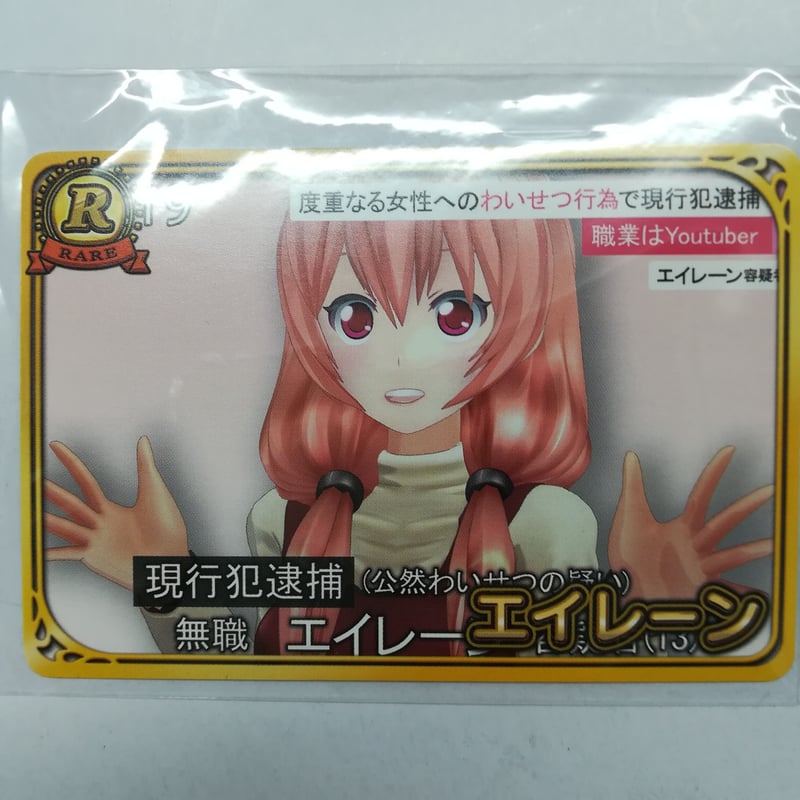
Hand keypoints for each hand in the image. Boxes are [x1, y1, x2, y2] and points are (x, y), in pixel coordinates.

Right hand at [45, 437, 188, 589]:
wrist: (171, 559)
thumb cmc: (167, 528)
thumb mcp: (154, 492)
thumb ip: (145, 466)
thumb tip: (143, 439)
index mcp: (110, 509)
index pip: (85, 480)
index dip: (70, 462)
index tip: (55, 446)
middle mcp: (98, 523)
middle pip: (69, 503)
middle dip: (50, 491)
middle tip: (30, 479)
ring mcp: (95, 541)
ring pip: (64, 526)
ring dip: (45, 519)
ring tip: (27, 510)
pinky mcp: (96, 557)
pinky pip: (69, 553)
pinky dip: (53, 553)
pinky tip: (38, 551)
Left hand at [608, 446, 772, 599]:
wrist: (623, 589)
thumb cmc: (629, 554)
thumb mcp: (630, 517)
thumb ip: (632, 487)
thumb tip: (631, 455)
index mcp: (681, 527)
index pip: (701, 494)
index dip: (714, 472)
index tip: (729, 450)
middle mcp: (696, 545)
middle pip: (725, 521)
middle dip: (746, 506)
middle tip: (771, 490)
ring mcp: (699, 568)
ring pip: (732, 555)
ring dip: (753, 551)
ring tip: (777, 545)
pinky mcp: (697, 590)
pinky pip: (726, 594)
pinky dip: (744, 597)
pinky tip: (762, 599)